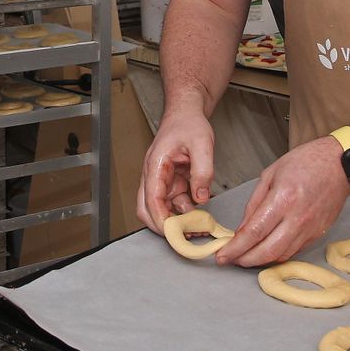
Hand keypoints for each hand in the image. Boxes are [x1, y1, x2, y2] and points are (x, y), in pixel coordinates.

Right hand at [136, 111, 214, 233]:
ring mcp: (161, 181)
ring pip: (162, 210)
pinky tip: (200, 213)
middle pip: (147, 210)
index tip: (175, 233)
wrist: (186, 114)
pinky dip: (185, 212)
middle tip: (185, 236)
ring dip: (178, 221)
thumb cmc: (188, 124)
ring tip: (200, 226)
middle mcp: (153, 176)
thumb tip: (200, 198)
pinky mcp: (171, 184)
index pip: (151, 199)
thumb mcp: (201, 143)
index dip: (161, 220)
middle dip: (164, 227)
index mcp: (155, 165)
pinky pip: (174, 205)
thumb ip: (202, 171)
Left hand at [215, 136, 349, 266]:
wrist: (339, 164)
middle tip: (231, 260)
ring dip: (261, 260)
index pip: (254, 232)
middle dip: (245, 260)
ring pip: (281, 255)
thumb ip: (254, 204)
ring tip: (246, 256)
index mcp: (283, 199)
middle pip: (268, 251)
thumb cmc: (305, 162)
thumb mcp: (270, 174)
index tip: (222, 255)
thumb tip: (242, 229)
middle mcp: (297, 217)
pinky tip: (266, 249)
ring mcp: (310, 228)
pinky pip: (294, 251)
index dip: (235, 248)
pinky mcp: (318, 234)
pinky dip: (277, 254)